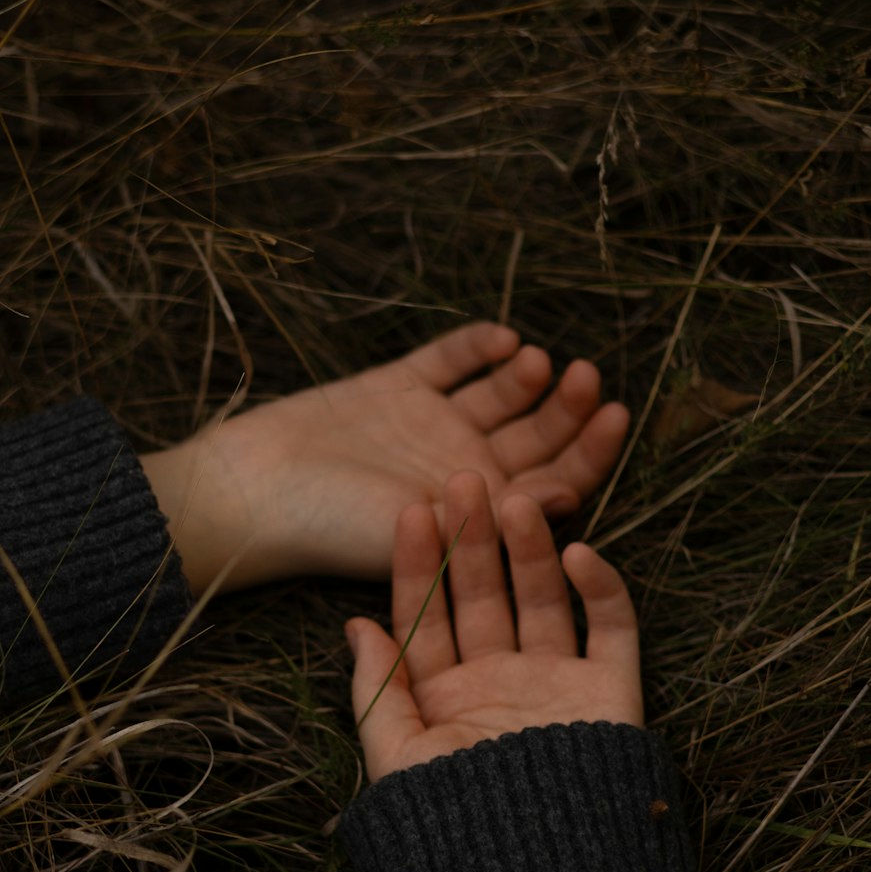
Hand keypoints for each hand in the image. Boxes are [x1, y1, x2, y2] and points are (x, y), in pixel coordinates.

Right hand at [140, 323, 629, 595]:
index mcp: (478, 514)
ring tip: (539, 362)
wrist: (255, 490)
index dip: (590, 451)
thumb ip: (495, 514)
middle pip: (535, 434)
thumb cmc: (335, 529)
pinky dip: (476, 348)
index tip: (615, 414)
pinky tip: (501, 339)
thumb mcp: (427, 531)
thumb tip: (572, 498)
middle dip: (567, 408)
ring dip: (526, 378)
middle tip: (587, 376)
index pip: (553, 482)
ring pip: (500, 395)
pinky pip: (449, 361)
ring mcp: (430, 425)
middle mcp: (461, 469)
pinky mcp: (396, 387)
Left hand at [346, 470, 642, 782]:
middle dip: (470, 540)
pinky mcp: (609, 695)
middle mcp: (497, 684)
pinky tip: (579, 553)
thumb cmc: (455, 830)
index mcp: (441, 699)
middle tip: (462, 481)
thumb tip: (354, 623)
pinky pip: (611, 630)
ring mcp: (554, 686)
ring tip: (514, 501)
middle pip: (481, 596)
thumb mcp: (397, 760)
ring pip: (541, 599)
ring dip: (529, 549)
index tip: (410, 512)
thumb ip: (375, 691)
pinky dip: (601, 589)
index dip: (417, 564)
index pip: (425, 616)